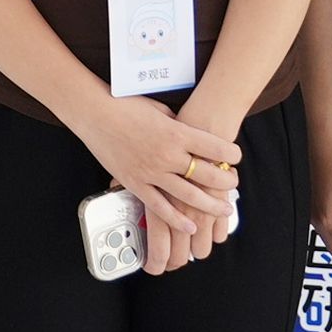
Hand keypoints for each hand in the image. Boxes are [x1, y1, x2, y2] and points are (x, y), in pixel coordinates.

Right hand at [71, 95, 240, 271]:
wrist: (95, 113)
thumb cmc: (126, 106)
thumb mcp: (160, 110)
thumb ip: (178, 126)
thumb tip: (192, 135)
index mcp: (177, 133)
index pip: (215, 147)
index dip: (231, 154)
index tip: (237, 157)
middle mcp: (168, 154)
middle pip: (207, 174)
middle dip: (226, 181)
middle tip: (234, 184)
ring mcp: (151, 171)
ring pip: (188, 195)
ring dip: (210, 205)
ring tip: (224, 210)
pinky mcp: (136, 183)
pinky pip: (159, 206)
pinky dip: (176, 219)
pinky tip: (190, 225)